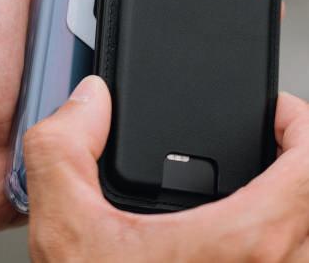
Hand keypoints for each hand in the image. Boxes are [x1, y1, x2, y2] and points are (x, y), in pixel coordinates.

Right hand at [25, 77, 308, 261]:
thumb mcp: (63, 235)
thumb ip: (65, 149)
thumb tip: (90, 101)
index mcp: (240, 250)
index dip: (302, 127)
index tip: (276, 115)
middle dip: (302, 167)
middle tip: (276, 148)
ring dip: (299, 212)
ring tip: (269, 190)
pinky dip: (288, 246)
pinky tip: (250, 244)